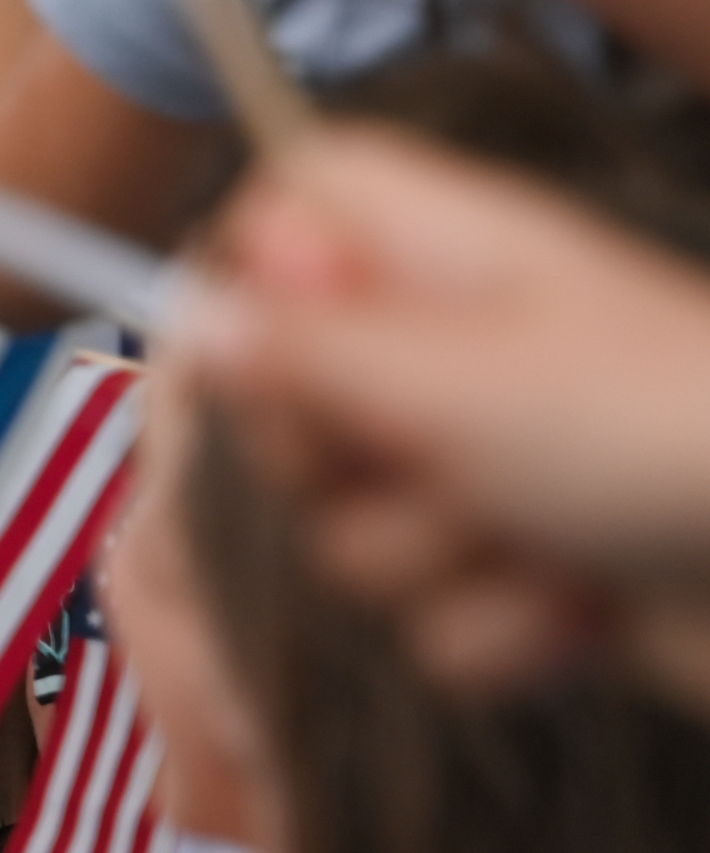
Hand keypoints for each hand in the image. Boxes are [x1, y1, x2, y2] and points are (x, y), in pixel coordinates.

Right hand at [171, 121, 709, 713]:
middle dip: (343, 473)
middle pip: (286, 404)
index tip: (277, 353)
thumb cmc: (660, 433)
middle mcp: (453, 353)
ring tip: (548, 540)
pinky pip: (426, 624)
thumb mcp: (453, 377)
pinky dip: (503, 633)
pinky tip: (583, 608)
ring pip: (349, 535)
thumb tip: (191, 315)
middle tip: (439, 460)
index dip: (254, 291)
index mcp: (439, 254)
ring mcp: (492, 466)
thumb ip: (301, 348)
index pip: (279, 220)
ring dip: (441, 564)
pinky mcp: (526, 572)